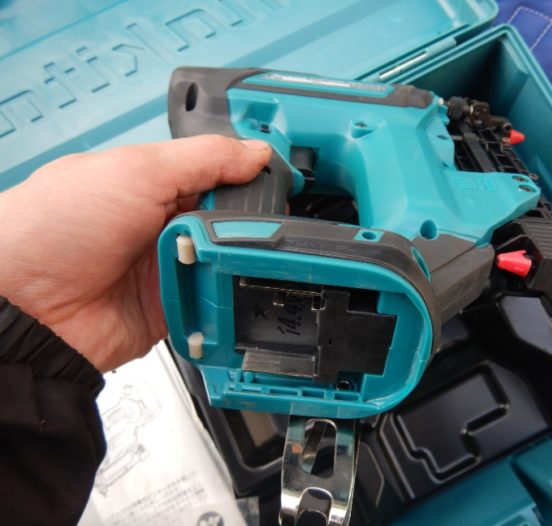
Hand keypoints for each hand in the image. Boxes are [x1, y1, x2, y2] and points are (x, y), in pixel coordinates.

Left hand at [0, 135, 270, 370]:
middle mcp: (163, 220)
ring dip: (236, 257)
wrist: (25, 309)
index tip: (285, 177)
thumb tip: (258, 152)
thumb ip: (204, 159)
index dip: (252, 171)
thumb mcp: (136, 171)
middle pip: (232, 216)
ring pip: (230, 257)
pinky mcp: (175, 305)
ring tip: (229, 255)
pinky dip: (225, 294)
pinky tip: (224, 285)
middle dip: (248, 219)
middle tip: (257, 222)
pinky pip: (217, 298)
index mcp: (153, 180)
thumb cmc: (53, 229)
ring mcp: (170, 264)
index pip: (219, 168)